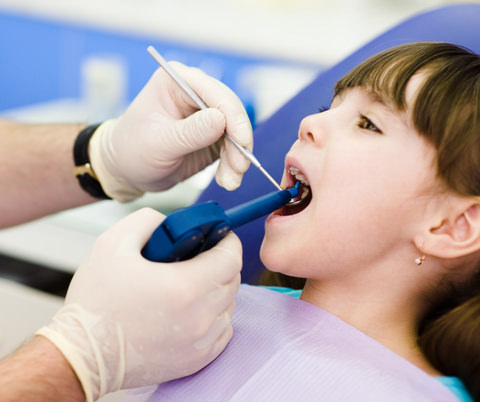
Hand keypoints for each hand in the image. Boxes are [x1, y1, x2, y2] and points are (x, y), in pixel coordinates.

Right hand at [36, 208, 241, 400]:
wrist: (83, 354)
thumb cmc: (95, 301)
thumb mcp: (113, 243)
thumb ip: (148, 221)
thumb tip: (171, 223)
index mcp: (185, 286)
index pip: (232, 258)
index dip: (228, 241)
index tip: (221, 235)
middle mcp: (200, 316)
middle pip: (232, 281)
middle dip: (222, 262)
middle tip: (202, 256)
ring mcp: (201, 341)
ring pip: (228, 306)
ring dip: (217, 290)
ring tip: (192, 283)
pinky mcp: (196, 359)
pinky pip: (222, 330)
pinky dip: (214, 315)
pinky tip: (192, 309)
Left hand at [89, 62, 252, 201]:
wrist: (126, 171)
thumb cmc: (132, 150)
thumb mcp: (159, 143)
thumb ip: (190, 132)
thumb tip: (221, 119)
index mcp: (176, 82)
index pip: (214, 93)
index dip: (233, 116)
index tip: (242, 141)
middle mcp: (194, 94)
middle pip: (231, 111)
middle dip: (239, 142)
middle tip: (240, 167)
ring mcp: (206, 116)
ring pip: (236, 132)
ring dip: (237, 158)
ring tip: (230, 181)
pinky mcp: (212, 136)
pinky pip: (232, 148)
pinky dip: (232, 166)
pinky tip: (226, 180)